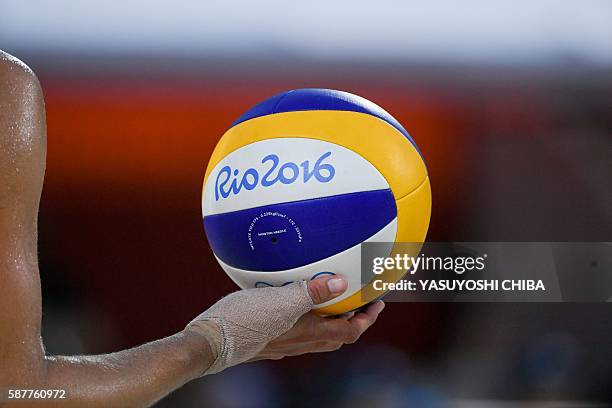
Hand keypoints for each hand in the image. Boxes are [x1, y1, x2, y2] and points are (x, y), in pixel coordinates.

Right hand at [185, 275, 383, 374]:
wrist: (210, 342)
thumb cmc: (246, 321)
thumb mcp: (283, 301)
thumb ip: (313, 291)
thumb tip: (341, 283)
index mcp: (310, 332)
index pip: (350, 331)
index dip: (368, 319)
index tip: (378, 303)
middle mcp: (300, 342)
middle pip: (337, 336)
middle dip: (353, 320)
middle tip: (359, 302)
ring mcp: (284, 343)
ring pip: (318, 334)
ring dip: (330, 319)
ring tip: (331, 300)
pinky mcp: (268, 340)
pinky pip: (298, 330)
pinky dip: (307, 317)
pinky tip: (294, 302)